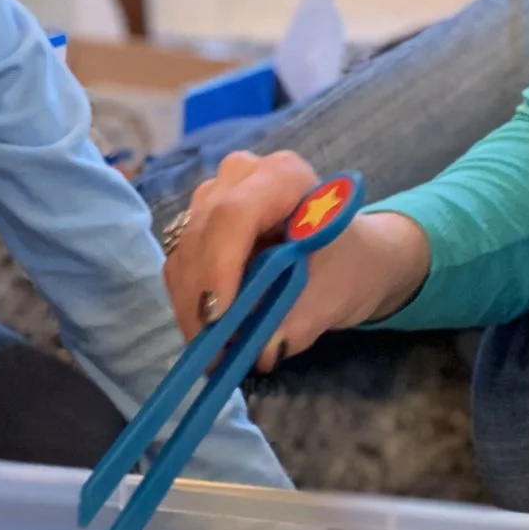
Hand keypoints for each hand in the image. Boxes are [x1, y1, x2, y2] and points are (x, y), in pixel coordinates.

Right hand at [163, 151, 431, 367]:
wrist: (347, 258)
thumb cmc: (347, 265)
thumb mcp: (335, 294)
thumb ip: (299, 319)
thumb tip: (263, 350)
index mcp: (282, 176)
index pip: (235, 214)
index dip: (220, 266)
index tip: (219, 319)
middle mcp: (238, 177)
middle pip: (202, 235)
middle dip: (201, 298)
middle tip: (213, 354)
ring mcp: (212, 199)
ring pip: (185, 254)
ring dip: (191, 307)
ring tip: (214, 354)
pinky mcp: (198, 227)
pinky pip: (181, 267)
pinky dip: (190, 305)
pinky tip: (208, 335)